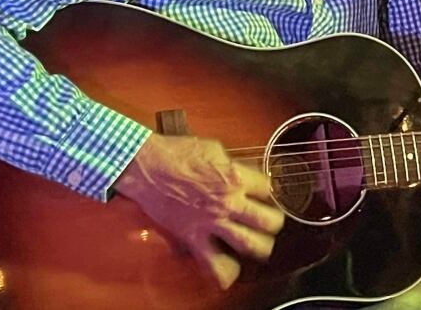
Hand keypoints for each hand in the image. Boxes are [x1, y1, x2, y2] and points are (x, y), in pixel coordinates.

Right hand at [113, 134, 284, 289]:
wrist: (147, 167)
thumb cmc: (176, 153)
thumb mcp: (214, 149)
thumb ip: (234, 165)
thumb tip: (246, 173)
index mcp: (234, 176)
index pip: (268, 188)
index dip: (268, 190)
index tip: (263, 192)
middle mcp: (228, 202)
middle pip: (269, 221)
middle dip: (273, 222)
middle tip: (268, 221)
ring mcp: (212, 223)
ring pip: (251, 245)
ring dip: (260, 247)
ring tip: (257, 243)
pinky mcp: (193, 238)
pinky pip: (215, 266)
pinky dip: (225, 272)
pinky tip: (229, 267)